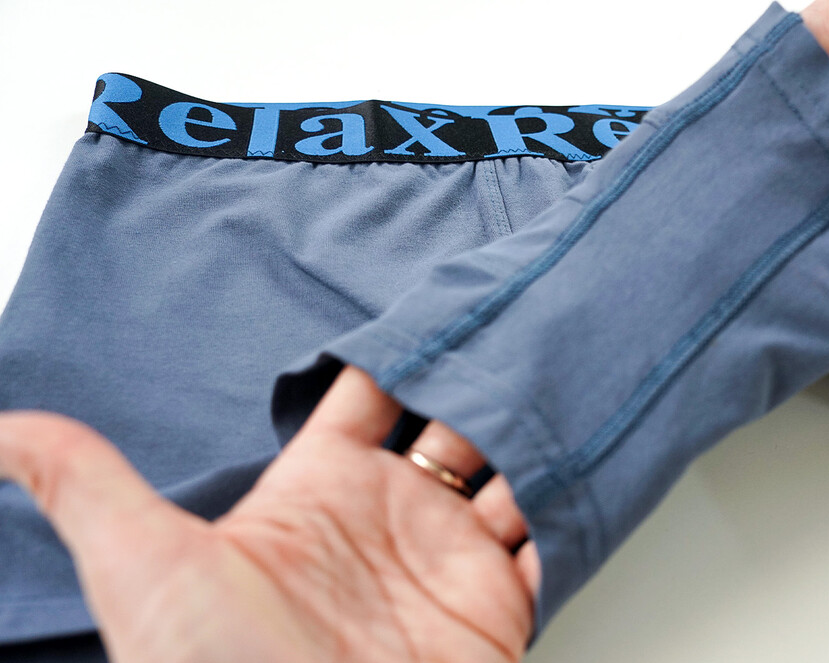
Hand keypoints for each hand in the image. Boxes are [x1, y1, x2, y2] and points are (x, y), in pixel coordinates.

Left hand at [0, 367, 538, 661]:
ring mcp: (452, 557)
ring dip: (538, 424)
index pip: (373, 392)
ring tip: (569, 376)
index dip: (406, 346)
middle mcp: (394, 514)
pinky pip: (549, 537)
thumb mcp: (144, 566)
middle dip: (487, 371)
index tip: (440, 297)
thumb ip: (86, 482)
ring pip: (511, 465)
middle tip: (521, 320)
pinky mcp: (501, 603)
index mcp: (323, 489)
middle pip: (455, 416)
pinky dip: (570, 497)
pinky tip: (586, 456)